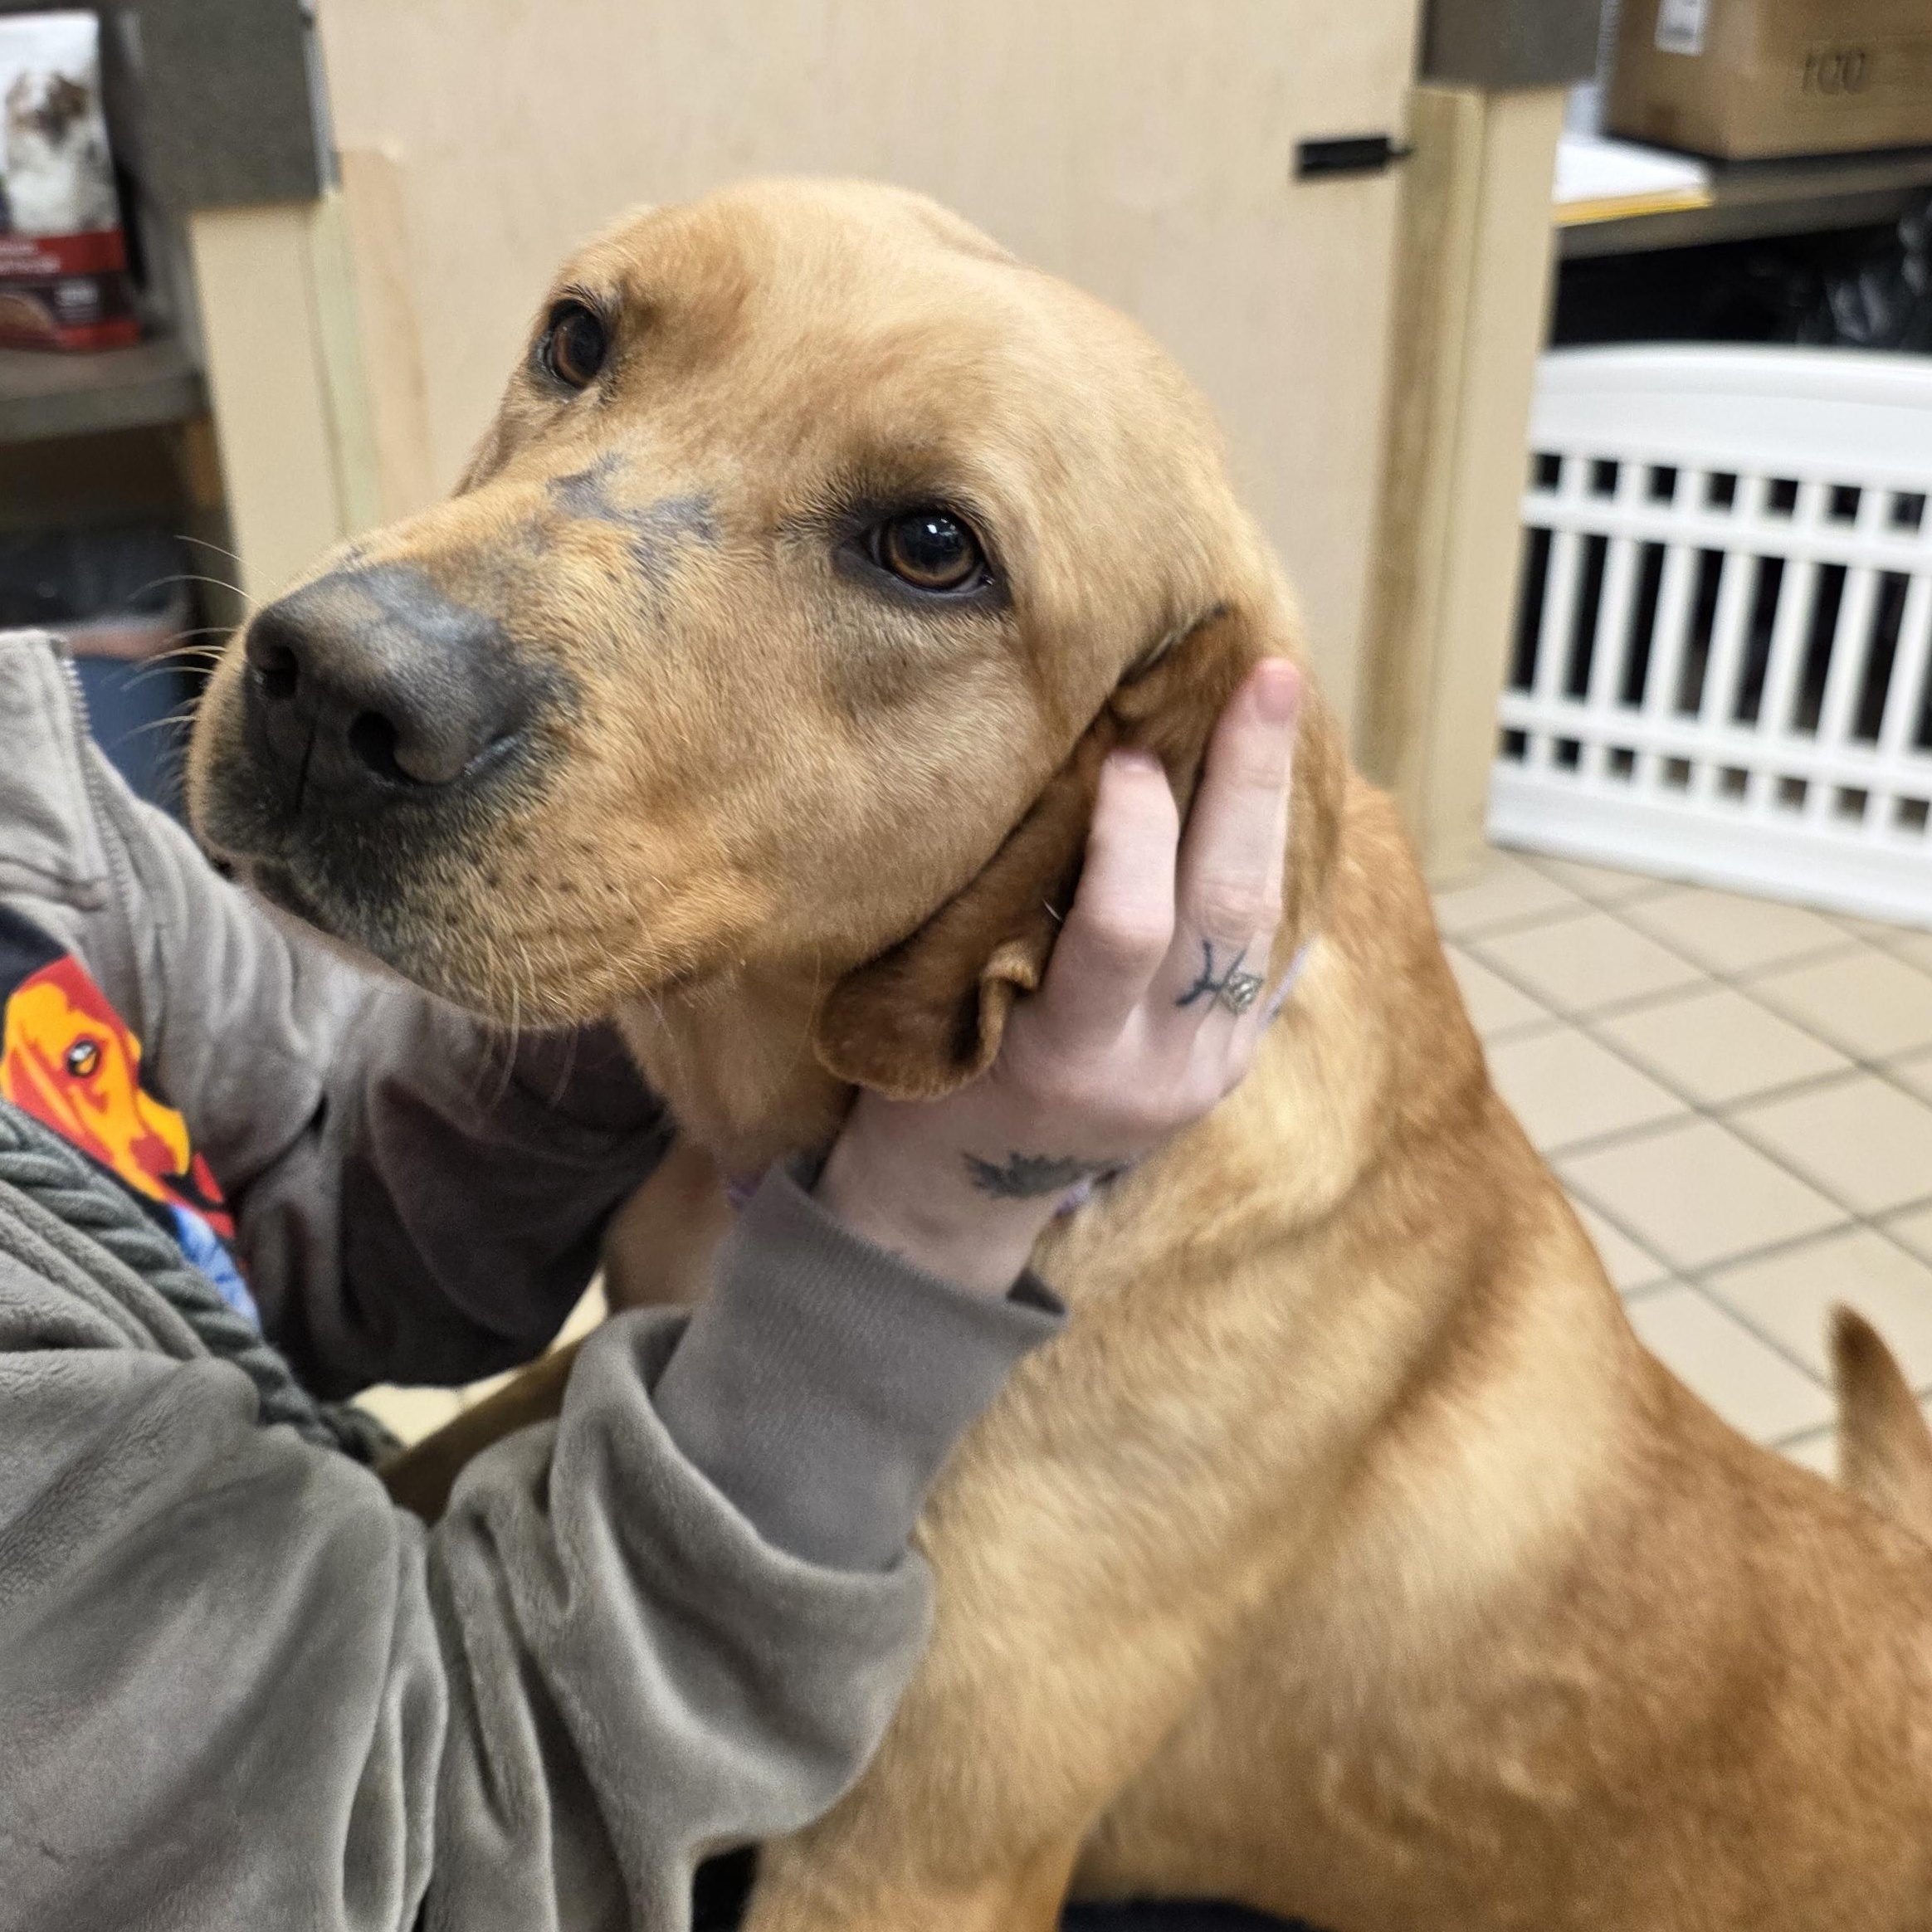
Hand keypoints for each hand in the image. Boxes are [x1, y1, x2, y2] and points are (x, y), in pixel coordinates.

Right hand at [817, 658, 1301, 1294]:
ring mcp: (1207, 1073)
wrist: (964, 1198)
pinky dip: (1263, 858)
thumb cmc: (923, 1081)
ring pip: (1263, 924)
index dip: (1131, 835)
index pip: (1123, 932)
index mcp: (1066, 1060)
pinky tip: (1262, 782)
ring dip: (1270, 808)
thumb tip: (1076, 774)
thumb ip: (1008, 916)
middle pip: (1227, 912)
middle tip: (1264, 680)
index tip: (1120, 750)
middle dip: (1248, 786)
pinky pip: (1264, 947)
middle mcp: (1156, 1070)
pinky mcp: (1232, 1064)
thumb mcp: (940, 1006)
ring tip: (1274, 705)